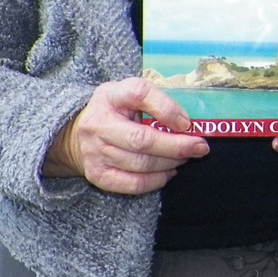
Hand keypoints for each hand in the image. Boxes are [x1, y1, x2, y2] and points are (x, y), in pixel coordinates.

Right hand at [43, 77, 208, 194]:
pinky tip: (169, 172)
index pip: (140, 94)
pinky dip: (156, 181)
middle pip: (141, 139)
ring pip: (140, 164)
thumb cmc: (115, 109)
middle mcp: (98, 124)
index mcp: (110, 95)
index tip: (187, 122)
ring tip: (185, 157)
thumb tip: (188, 122)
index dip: (166, 108)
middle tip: (200, 147)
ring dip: (170, 163)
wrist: (77, 133)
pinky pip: (133, 184)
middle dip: (176, 146)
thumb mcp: (129, 92)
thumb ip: (155, 100)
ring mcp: (95, 152)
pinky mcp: (97, 175)